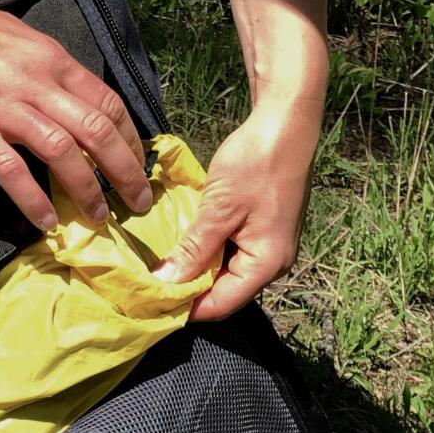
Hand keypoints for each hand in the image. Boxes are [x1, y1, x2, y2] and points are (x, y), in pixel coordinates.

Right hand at [0, 0, 151, 229]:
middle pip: (98, 132)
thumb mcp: (16, 36)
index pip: (108, 102)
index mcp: (51, 58)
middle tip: (139, 203)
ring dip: (88, 192)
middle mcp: (37, 83)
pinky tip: (46, 223)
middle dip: (126, 173)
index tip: (138, 164)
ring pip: (65, 154)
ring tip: (100, 218)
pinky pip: (13, 172)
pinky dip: (34, 202)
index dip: (130, 139)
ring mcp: (5, 107)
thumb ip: (44, 67)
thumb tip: (64, 95)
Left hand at [153, 94, 321, 320]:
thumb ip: (194, 249)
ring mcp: (269, 245)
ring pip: (225, 271)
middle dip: (188, 290)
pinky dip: (207, 250)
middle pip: (224, 292)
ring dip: (196, 269)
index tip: (150, 304)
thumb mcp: (219, 209)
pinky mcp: (263, 229)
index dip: (185, 309)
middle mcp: (272, 263)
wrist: (285, 123)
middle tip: (149, 284)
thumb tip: (166, 282)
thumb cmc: (256, 164)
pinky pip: (231, 251)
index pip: (221, 305)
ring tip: (161, 265)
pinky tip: (183, 242)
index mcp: (266, 264)